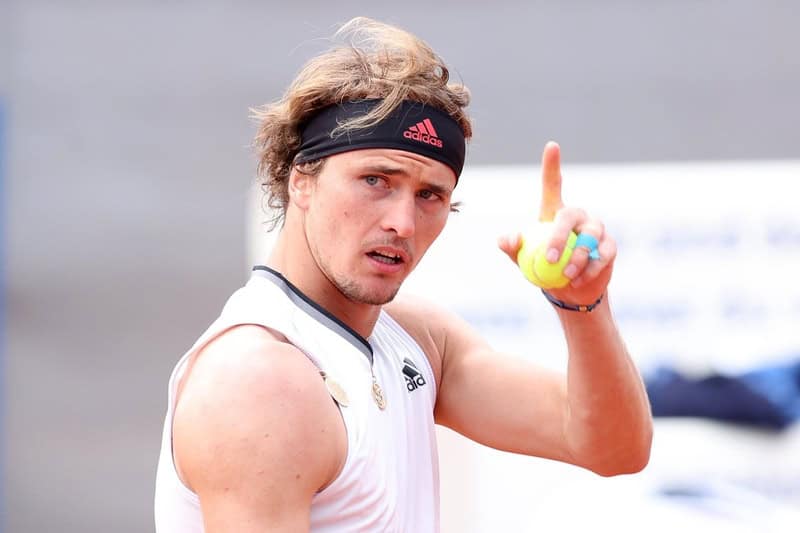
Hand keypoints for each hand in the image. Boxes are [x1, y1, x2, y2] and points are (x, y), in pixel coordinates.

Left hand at [498, 141, 615, 303]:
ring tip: (565, 274)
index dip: (552, 165)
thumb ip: (512, 246)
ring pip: (590, 236)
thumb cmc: (542, 268)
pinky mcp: (609, 247)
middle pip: (569, 215)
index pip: (553, 184)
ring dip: (576, 257)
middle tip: (547, 259)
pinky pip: (603, 255)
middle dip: (558, 236)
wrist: (569, 291)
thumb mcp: (522, 259)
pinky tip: (577, 280)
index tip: (552, 146)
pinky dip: (589, 269)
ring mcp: (596, 230)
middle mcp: (578, 216)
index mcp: (554, 212)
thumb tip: (508, 238)